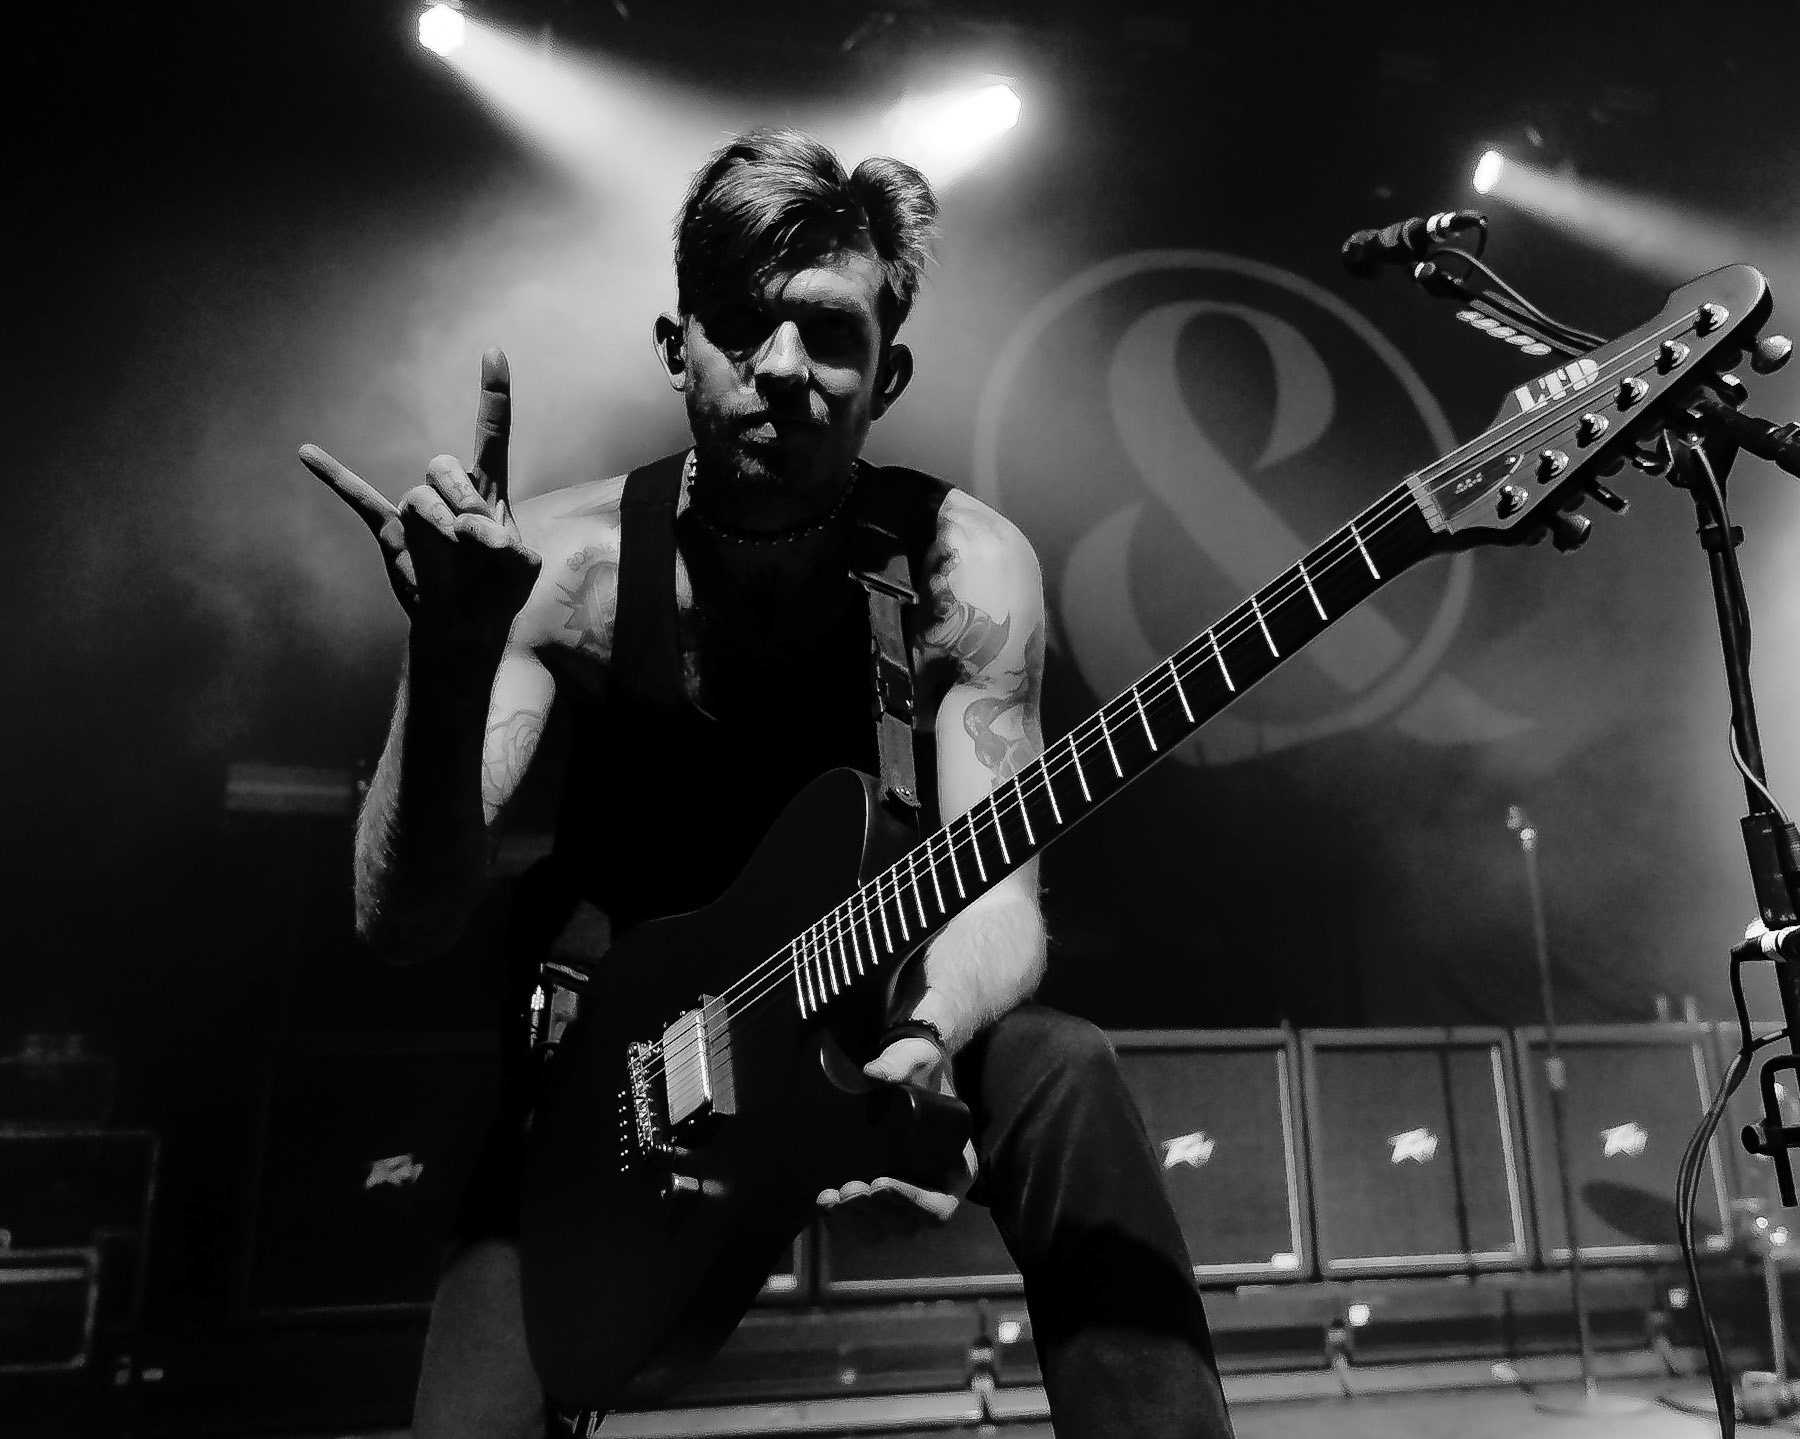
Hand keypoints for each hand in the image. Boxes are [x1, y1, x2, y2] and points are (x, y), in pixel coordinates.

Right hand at [299, 348, 540, 657]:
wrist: (465, 626)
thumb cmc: (497, 592)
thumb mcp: (519, 570)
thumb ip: (506, 546)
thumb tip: (473, 531)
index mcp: (488, 491)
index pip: (492, 435)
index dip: (493, 395)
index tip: (493, 352)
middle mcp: (450, 492)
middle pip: (445, 467)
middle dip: (463, 505)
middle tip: (476, 545)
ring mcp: (418, 510)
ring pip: (418, 499)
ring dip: (440, 534)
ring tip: (454, 565)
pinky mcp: (392, 531)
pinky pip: (359, 498)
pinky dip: (335, 476)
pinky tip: (306, 452)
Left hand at [815, 1036, 978, 1239]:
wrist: (904, 1074)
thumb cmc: (920, 1068)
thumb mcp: (917, 1058)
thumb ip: (900, 1062)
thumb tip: (873, 1074)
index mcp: (959, 1168)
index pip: (940, 1205)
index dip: (912, 1202)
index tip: (881, 1182)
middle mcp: (937, 1191)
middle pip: (909, 1225)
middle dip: (876, 1212)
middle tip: (849, 1188)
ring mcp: (909, 1198)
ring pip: (886, 1230)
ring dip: (856, 1220)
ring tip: (831, 1197)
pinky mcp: (884, 1198)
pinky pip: (867, 1224)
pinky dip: (844, 1220)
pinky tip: (824, 1201)